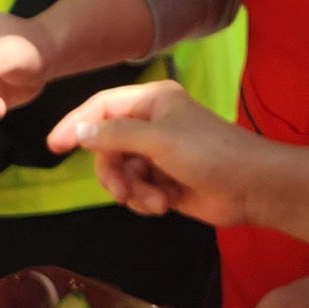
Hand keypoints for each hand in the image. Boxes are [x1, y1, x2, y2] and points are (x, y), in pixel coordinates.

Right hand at [47, 81, 263, 228]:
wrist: (254, 188)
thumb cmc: (209, 153)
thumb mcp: (158, 140)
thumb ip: (115, 135)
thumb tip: (79, 132)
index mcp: (151, 102)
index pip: (101, 108)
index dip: (76, 125)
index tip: (54, 147)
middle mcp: (152, 124)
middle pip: (108, 146)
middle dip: (113, 172)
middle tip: (120, 191)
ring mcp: (159, 154)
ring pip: (121, 171)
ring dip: (132, 190)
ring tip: (153, 202)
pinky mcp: (166, 181)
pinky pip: (137, 189)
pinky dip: (145, 200)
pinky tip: (164, 205)